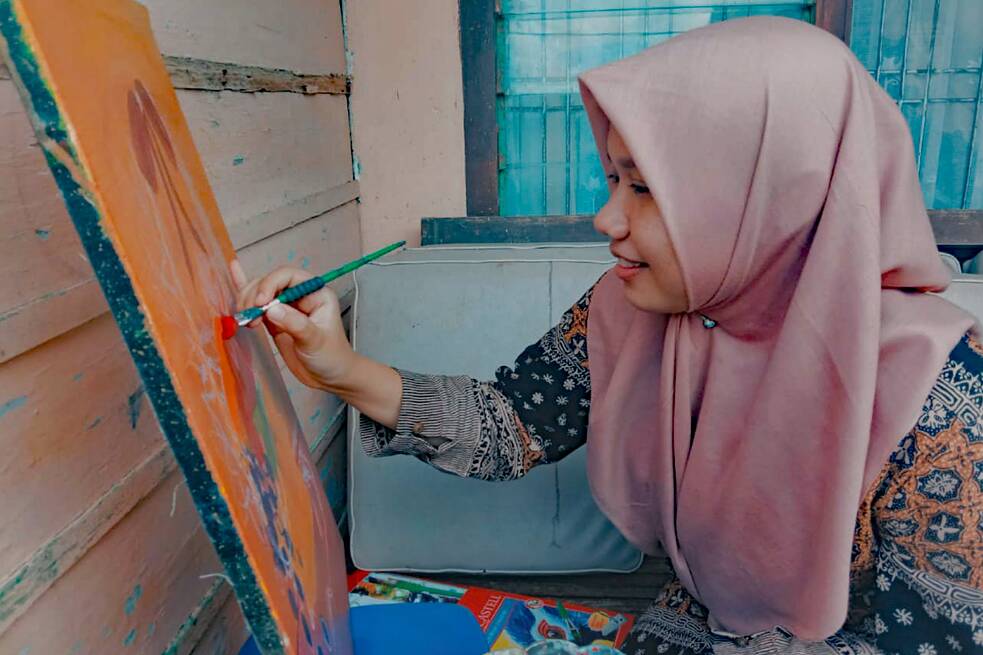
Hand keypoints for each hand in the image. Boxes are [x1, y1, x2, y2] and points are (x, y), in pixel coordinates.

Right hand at [231, 260, 354, 389]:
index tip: (261, 303)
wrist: (330, 377)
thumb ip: (294, 324)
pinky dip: (247, 292)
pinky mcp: (276, 320)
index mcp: (316, 293)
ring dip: (248, 301)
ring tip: (246, 319)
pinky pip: (260, 304)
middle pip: (270, 282)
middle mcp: (301, 296)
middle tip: (249, 315)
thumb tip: (271, 309)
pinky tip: (235, 272)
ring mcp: (287, 307)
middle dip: (255, 295)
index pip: (288, 276)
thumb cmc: (331, 357)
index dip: (270, 284)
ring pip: (261, 292)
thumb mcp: (315, 340)